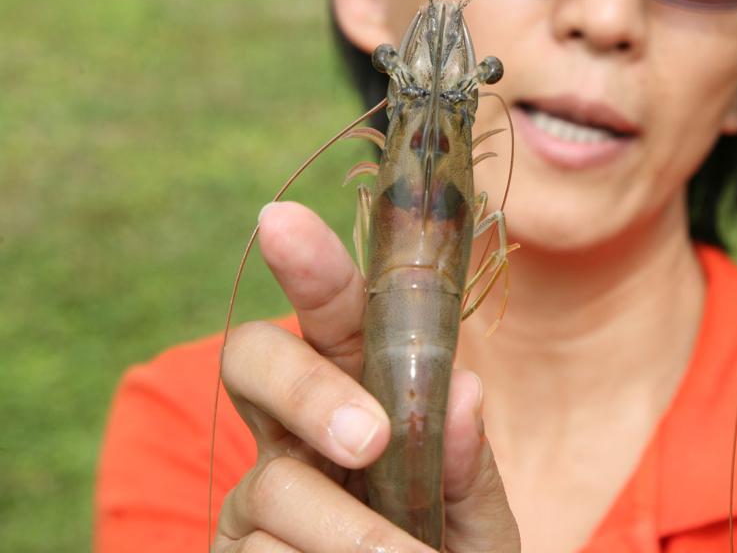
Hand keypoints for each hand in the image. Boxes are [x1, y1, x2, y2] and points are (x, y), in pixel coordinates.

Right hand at [212, 201, 519, 551]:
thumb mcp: (477, 523)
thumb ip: (471, 469)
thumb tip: (466, 390)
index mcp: (360, 401)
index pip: (332, 319)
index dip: (308, 268)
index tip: (281, 219)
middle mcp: (294, 436)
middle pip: (255, 361)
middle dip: (307, 390)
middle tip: (372, 442)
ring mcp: (255, 499)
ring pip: (276, 486)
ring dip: (350, 535)